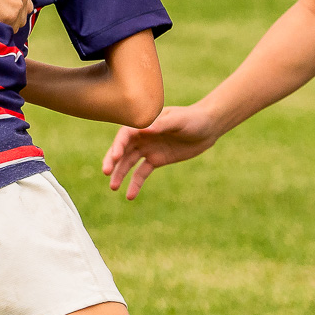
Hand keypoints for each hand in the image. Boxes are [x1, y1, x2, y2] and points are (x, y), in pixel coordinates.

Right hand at [0, 0, 33, 28]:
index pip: (25, 3)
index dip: (15, 10)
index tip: (5, 13)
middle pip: (23, 15)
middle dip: (13, 19)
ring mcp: (18, 4)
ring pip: (17, 24)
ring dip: (7, 25)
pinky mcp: (12, 15)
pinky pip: (10, 30)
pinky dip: (1, 29)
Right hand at [100, 105, 217, 200]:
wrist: (208, 127)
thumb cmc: (193, 119)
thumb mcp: (179, 121)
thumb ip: (162, 125)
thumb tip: (145, 130)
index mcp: (145, 123)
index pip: (126, 134)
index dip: (118, 145)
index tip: (114, 157)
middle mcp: (142, 136)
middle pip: (122, 149)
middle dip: (112, 160)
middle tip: (106, 172)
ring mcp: (148, 148)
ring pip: (128, 162)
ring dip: (120, 174)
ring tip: (113, 187)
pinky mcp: (156, 160)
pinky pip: (141, 173)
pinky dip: (135, 184)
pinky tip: (130, 196)